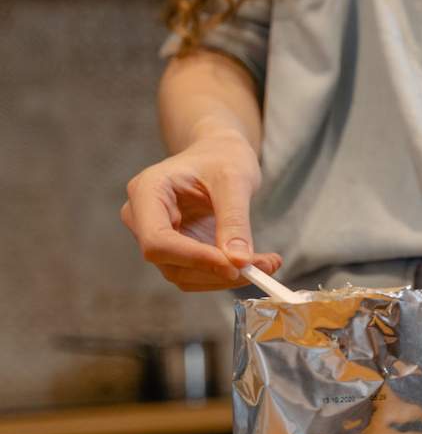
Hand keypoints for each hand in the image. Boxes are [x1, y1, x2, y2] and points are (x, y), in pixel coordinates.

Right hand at [121, 128, 280, 290]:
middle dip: (216, 271)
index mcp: (146, 192)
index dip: (194, 258)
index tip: (234, 266)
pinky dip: (227, 274)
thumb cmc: (222, 157)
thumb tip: (238, 262)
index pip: (157, 240)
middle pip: (170, 263)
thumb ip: (234, 220)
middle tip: (262, 268)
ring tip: (267, 264)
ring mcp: (157, 237)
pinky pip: (198, 274)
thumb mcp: (234, 180)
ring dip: (226, 277)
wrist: (219, 155)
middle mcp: (142, 219)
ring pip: (185, 276)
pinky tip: (257, 263)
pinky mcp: (176, 251)